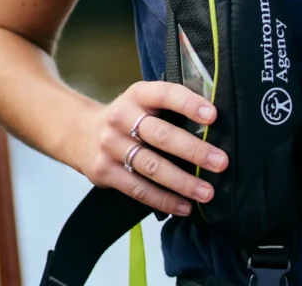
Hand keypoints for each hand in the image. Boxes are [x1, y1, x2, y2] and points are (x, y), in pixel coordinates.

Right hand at [75, 81, 228, 216]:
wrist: (80, 132)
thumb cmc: (128, 116)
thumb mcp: (144, 100)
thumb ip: (170, 106)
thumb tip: (213, 121)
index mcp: (138, 94)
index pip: (166, 94)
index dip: (189, 104)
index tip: (213, 116)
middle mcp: (122, 118)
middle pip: (162, 136)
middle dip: (194, 151)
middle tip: (220, 162)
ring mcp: (111, 146)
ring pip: (152, 167)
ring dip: (183, 182)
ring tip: (207, 192)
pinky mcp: (104, 172)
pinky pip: (138, 189)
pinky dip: (163, 200)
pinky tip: (184, 206)